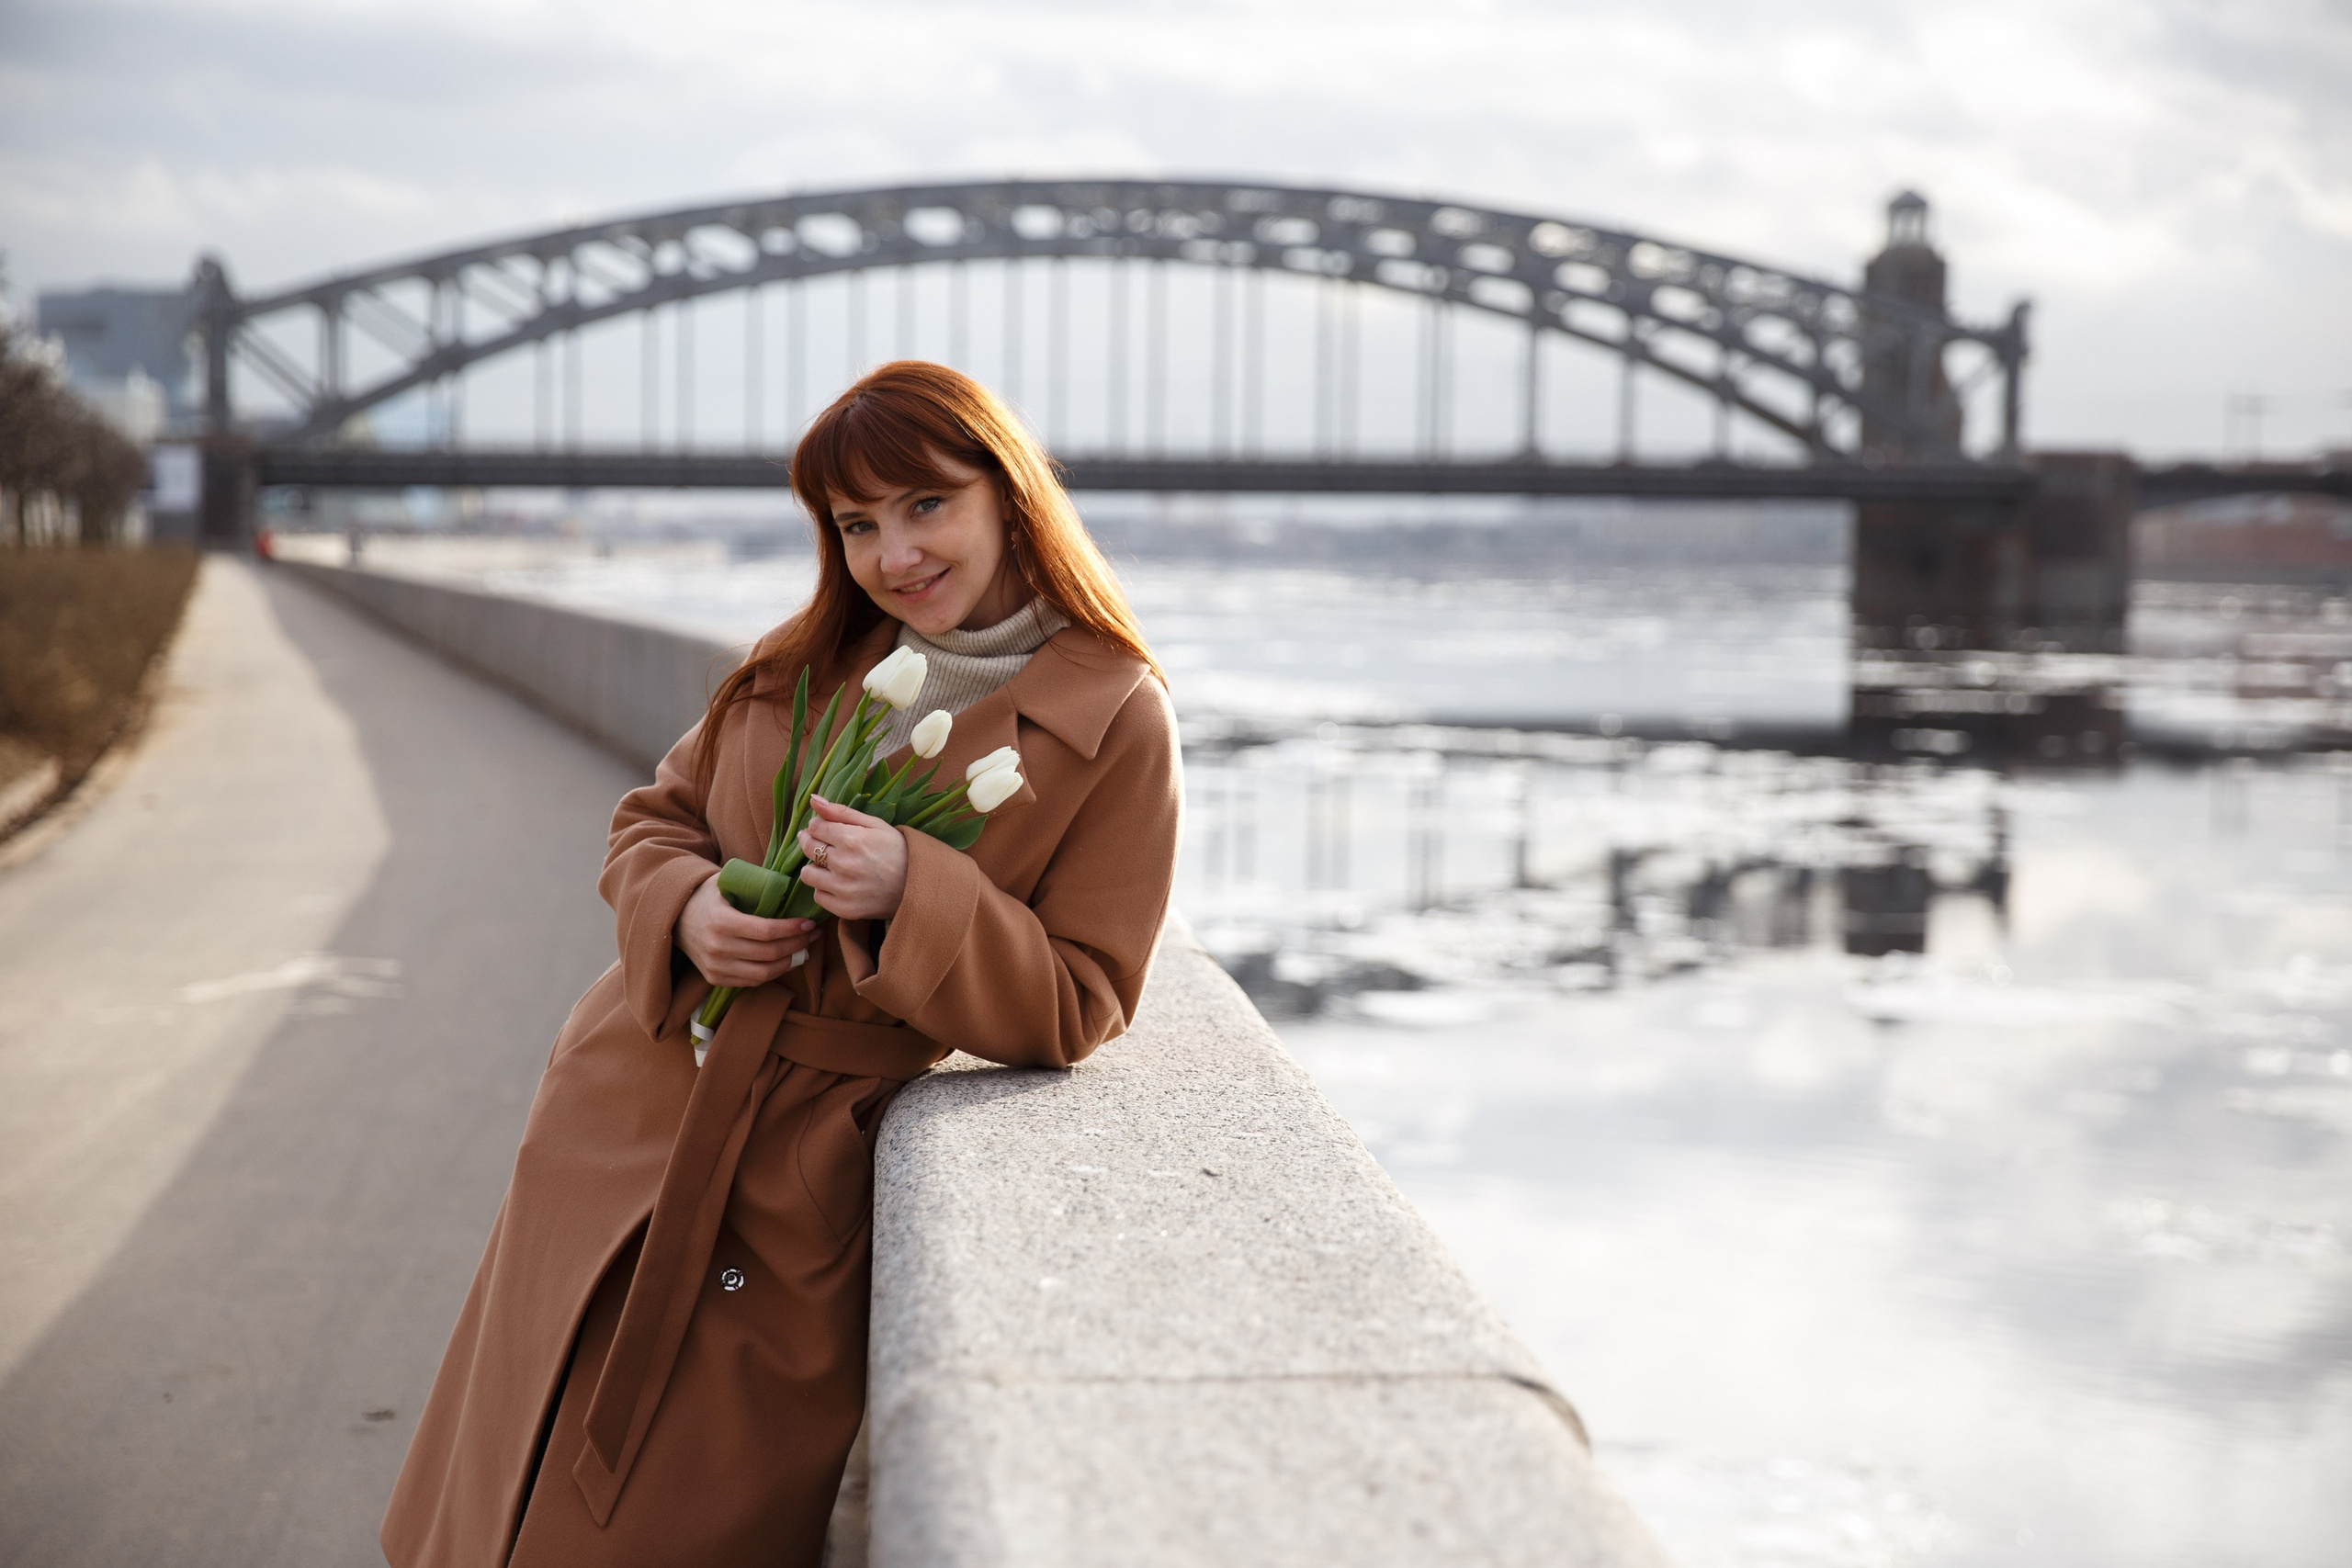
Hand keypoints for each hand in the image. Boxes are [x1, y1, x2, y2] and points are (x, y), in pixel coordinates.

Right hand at [675, 874, 820, 987]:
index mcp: (721, 920)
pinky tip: (785, 961)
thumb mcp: (726, 882)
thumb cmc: (707, 897)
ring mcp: (715, 966)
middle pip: (769, 953)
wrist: (674, 918)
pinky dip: (773, 973)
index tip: (809, 923)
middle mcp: (717, 947)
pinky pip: (751, 982)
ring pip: (764, 973)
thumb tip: (792, 888)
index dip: (792, 929)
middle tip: (812, 935)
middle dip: (797, 945)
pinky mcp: (715, 978)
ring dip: (790, 962)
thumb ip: (754, 885)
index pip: (766, 931)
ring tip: (804, 950)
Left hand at [796, 794, 907, 920]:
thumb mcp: (875, 824)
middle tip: (822, 844)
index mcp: (851, 839)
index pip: (815, 827)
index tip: (824, 828)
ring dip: (815, 868)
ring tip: (830, 866)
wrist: (918, 885)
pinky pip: (818, 896)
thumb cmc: (897, 850)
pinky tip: (839, 883)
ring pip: (807, 874)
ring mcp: (844, 889)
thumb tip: (813, 799)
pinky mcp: (845, 908)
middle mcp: (844, 864)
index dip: (817, 825)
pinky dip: (824, 889)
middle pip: (808, 848)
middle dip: (810, 842)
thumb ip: (842, 812)